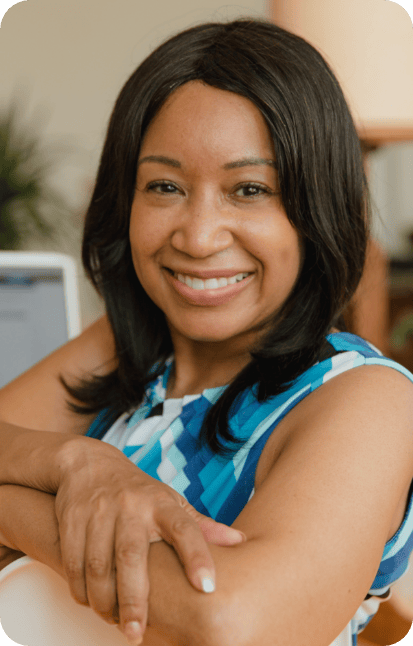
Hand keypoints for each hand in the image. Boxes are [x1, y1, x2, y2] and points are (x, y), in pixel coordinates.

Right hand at [54, 436, 244, 643]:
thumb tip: (241, 541)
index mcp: (163, 504)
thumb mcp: (171, 503)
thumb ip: (202, 526)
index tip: (208, 587)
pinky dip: (80, 589)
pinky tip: (91, 602)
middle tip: (135, 633)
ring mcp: (100, 510)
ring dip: (103, 601)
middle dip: (133, 599)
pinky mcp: (73, 518)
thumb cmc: (140, 493)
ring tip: (114, 621)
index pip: (186, 528)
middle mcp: (132, 505)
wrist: (89, 465)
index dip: (198, 556)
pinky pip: (73, 562)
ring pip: (98, 564)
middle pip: (131, 555)